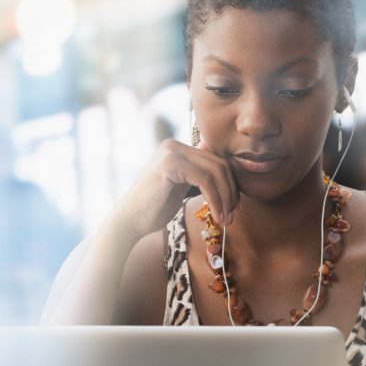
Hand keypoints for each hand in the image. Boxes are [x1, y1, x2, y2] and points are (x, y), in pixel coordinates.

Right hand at [113, 139, 238, 239]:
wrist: (130, 220)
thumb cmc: (155, 208)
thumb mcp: (182, 187)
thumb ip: (199, 178)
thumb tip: (230, 180)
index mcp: (178, 148)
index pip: (216, 161)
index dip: (231, 185)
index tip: (235, 208)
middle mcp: (174, 145)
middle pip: (219, 164)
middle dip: (231, 192)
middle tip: (234, 215)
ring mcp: (171, 152)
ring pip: (215, 171)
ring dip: (226, 198)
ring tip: (226, 219)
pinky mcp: (170, 164)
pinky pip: (205, 180)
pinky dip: (216, 200)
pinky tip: (216, 216)